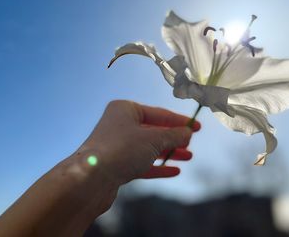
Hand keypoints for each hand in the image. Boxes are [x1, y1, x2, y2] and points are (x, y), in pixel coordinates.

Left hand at [79, 100, 199, 184]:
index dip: (180, 121)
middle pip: (154, 130)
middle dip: (174, 138)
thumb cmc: (122, 149)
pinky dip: (158, 166)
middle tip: (191, 143)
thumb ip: (173, 135)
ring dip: (168, 152)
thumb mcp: (153, 139)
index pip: (159, 113)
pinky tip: (174, 171)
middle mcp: (120, 125)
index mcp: (126, 109)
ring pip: (148, 148)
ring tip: (188, 157)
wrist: (90, 178)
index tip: (198, 127)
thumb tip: (188, 133)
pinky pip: (142, 163)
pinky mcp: (117, 165)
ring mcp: (118, 146)